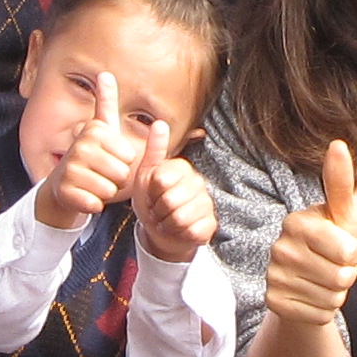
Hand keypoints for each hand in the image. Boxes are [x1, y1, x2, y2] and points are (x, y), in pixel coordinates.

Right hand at [36, 71, 150, 229]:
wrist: (63, 184)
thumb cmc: (92, 157)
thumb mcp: (102, 129)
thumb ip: (106, 102)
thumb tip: (105, 73)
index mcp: (93, 130)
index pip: (129, 154)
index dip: (124, 161)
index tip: (109, 157)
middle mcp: (79, 146)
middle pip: (121, 173)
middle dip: (116, 179)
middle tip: (101, 173)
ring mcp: (69, 169)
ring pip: (109, 190)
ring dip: (105, 192)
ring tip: (92, 184)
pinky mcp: (64, 192)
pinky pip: (95, 204)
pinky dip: (94, 204)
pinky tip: (84, 196)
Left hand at [130, 127, 215, 262]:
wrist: (159, 231)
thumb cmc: (151, 201)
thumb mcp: (146, 175)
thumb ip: (154, 150)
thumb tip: (160, 122)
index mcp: (182, 167)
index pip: (161, 180)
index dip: (151, 192)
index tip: (152, 193)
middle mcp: (198, 182)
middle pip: (170, 200)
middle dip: (158, 210)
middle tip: (158, 209)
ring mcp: (207, 203)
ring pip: (181, 218)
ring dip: (167, 224)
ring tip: (166, 220)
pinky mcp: (211, 223)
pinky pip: (192, 230)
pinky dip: (179, 234)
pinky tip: (179, 230)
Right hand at [263, 138, 356, 330]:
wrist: (307, 281)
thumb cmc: (331, 243)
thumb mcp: (341, 215)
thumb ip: (340, 183)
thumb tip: (338, 144)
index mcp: (297, 222)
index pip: (349, 252)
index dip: (356, 254)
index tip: (344, 247)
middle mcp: (279, 248)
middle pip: (342, 277)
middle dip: (347, 275)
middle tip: (333, 266)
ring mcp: (273, 276)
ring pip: (332, 298)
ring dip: (336, 293)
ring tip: (324, 280)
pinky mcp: (273, 302)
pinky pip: (319, 314)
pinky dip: (323, 309)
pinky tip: (312, 296)